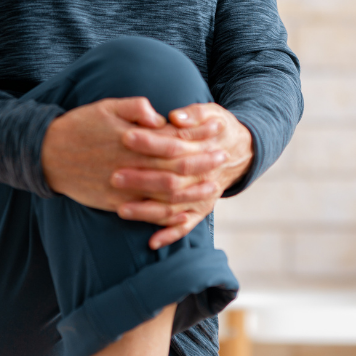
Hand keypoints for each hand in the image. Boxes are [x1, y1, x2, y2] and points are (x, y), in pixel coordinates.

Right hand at [41, 97, 225, 215]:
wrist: (47, 155)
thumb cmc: (79, 126)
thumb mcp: (105, 107)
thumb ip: (135, 108)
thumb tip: (160, 114)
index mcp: (132, 140)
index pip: (173, 139)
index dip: (197, 136)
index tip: (217, 130)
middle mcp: (132, 165)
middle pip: (176, 168)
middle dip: (203, 163)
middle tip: (224, 158)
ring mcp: (125, 188)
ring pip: (166, 194)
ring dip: (193, 191)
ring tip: (214, 186)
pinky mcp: (116, 204)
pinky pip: (147, 214)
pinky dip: (168, 216)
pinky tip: (185, 215)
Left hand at [112, 103, 252, 249]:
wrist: (241, 151)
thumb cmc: (217, 128)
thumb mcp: (211, 112)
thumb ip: (194, 113)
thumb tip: (176, 117)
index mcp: (203, 149)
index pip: (173, 146)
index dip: (149, 142)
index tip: (125, 137)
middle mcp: (203, 177)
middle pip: (169, 181)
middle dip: (141, 180)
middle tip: (114, 176)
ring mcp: (202, 196)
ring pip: (173, 207)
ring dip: (148, 211)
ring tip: (120, 210)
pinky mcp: (201, 209)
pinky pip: (186, 226)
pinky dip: (170, 235)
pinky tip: (152, 242)